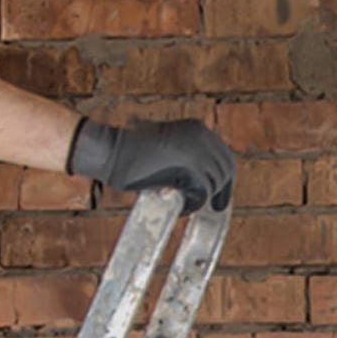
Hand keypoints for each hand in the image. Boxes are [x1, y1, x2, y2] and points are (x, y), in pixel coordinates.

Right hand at [67, 118, 234, 213]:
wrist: (112, 151)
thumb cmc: (129, 153)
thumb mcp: (165, 148)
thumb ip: (185, 159)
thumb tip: (202, 184)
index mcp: (197, 129)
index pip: (224, 156)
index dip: (225, 178)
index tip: (221, 197)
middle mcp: (202, 137)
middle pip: (224, 171)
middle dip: (219, 191)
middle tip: (213, 208)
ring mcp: (198, 153)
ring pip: (213, 184)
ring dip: (199, 198)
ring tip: (180, 204)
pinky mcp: (190, 170)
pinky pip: (200, 195)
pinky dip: (190, 205)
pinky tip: (177, 206)